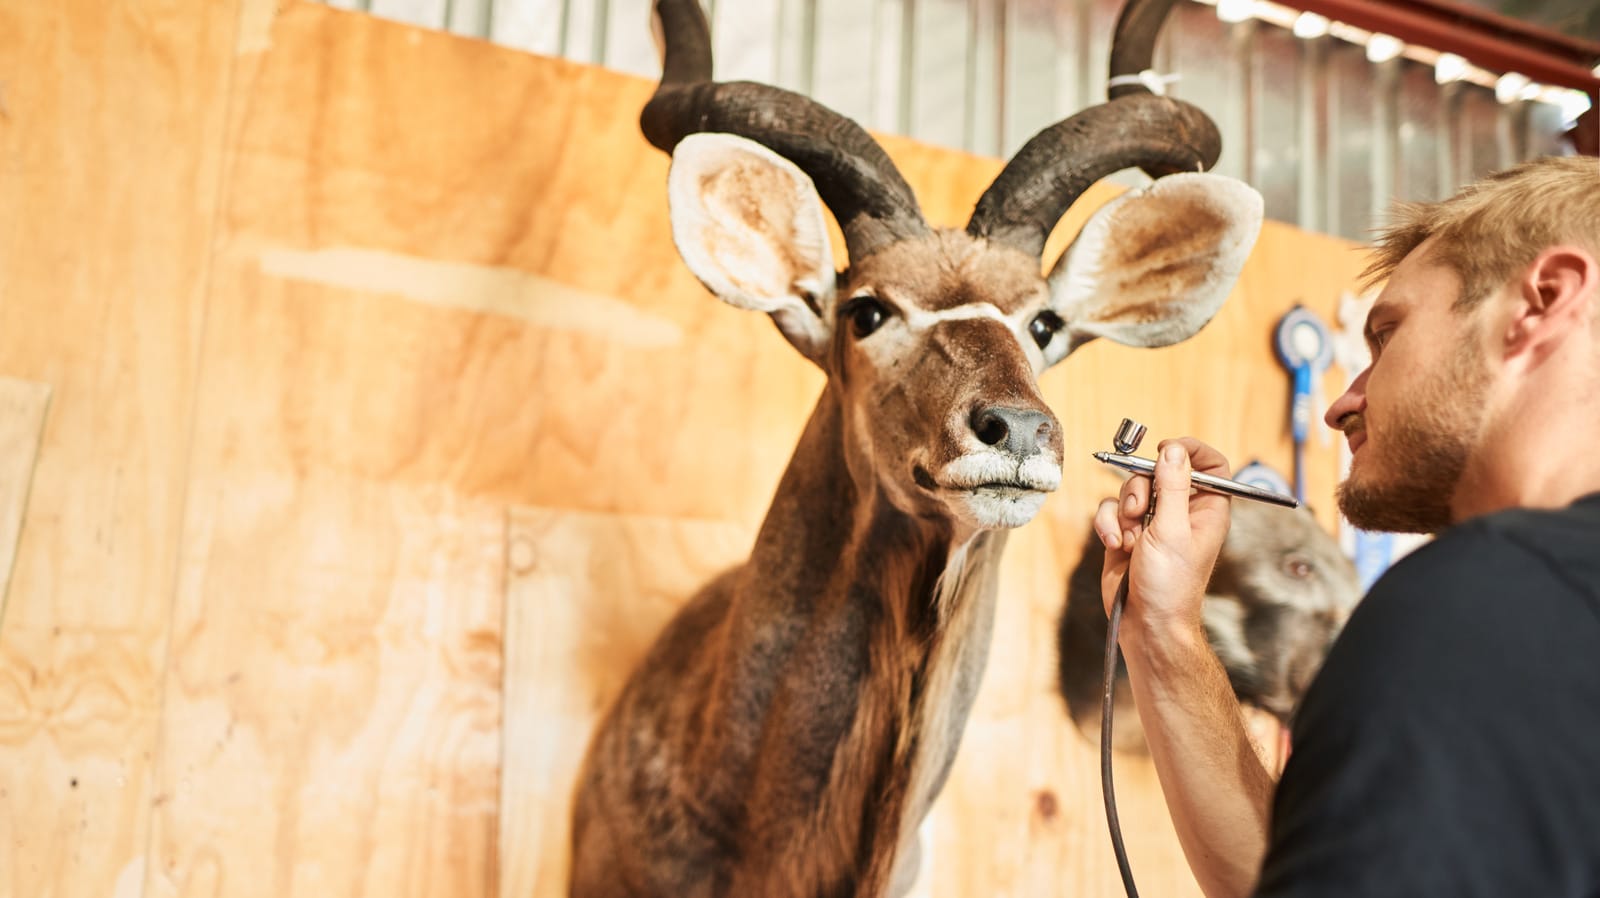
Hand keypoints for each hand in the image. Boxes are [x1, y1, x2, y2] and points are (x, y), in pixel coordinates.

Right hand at [1093, 438, 1231, 644]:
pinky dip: (1109, 526)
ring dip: (1123, 512)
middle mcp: (1180, 513)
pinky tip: (1115, 546)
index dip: (1189, 451)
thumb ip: (1171, 487)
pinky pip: (1111, 512)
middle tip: (1140, 509)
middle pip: (1159, 472)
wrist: (1146, 623)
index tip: (1165, 451)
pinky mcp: (1127, 534)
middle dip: (1141, 488)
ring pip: (1130, 491)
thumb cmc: (1171, 585)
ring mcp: (1152, 523)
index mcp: (1206, 509)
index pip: (1209, 464)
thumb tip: (1173, 451)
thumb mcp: (1172, 531)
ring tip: (1130, 539)